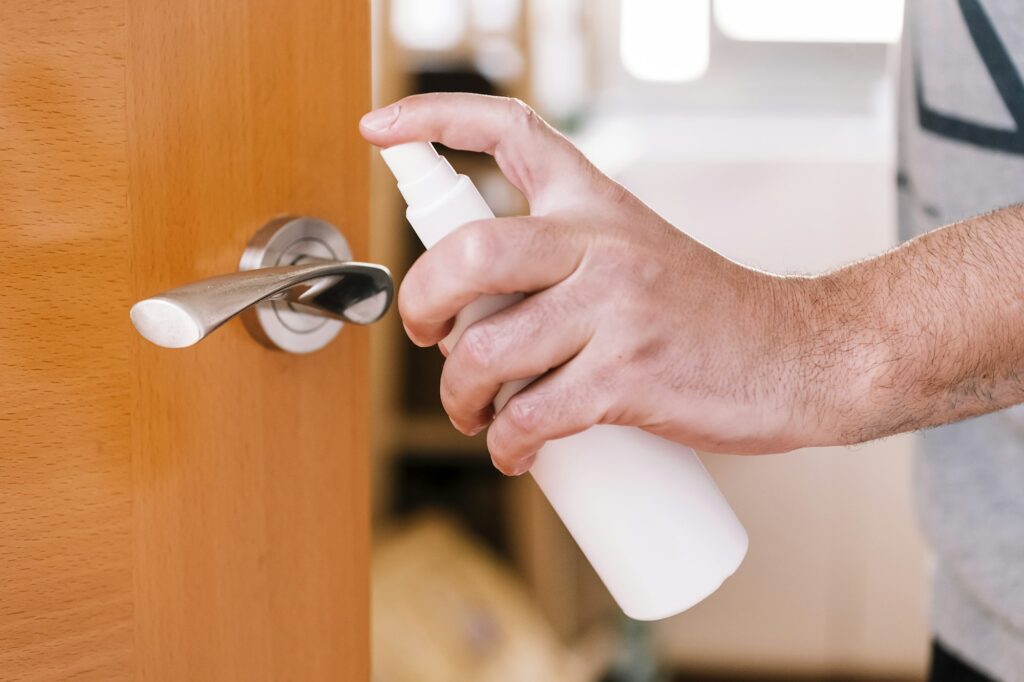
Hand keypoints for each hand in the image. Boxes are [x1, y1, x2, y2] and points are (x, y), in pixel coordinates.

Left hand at [360, 93, 832, 474]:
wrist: (803, 356)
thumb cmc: (711, 315)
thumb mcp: (638, 254)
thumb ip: (563, 264)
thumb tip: (474, 319)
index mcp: (598, 204)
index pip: (510, 133)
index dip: (434, 118)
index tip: (380, 129)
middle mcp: (601, 243)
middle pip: (468, 254)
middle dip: (420, 304)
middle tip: (423, 337)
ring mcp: (616, 309)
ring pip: (487, 351)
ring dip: (457, 396)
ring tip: (472, 414)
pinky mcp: (629, 377)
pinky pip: (531, 414)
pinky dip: (506, 444)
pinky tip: (513, 450)